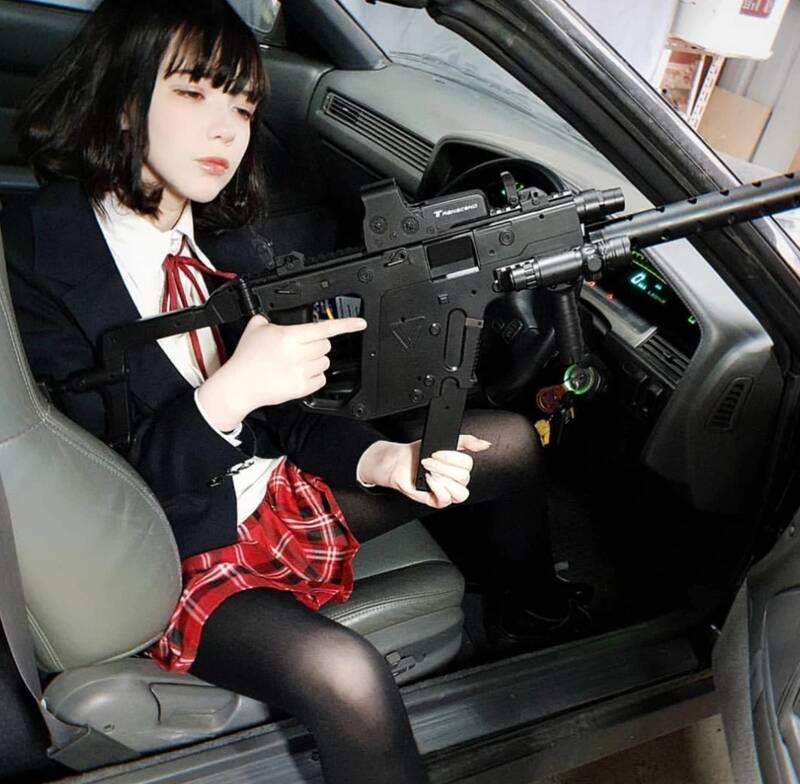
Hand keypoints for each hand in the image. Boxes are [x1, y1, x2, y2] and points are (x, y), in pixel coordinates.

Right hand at [198, 315, 366, 431]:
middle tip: (301, 348)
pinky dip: (313, 377)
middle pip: (326, 345)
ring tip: (296, 363)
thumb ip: (270, 318)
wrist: (239, 385)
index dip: (346, 325)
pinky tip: (298, 374)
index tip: (361, 323)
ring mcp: (301, 372)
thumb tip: (276, 313)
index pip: (324, 328)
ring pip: (325, 362)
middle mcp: (298, 353)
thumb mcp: (256, 328)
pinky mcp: (302, 388)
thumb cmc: (246, 358)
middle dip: (317, 345)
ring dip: (315, 361)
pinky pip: (320, 379)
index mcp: (289, 336)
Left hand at [357, 434, 492, 507]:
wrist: (400, 463)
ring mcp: (448, 491)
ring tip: (429, 472)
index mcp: (460, 466)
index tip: (437, 453)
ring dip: (442, 479)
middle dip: (443, 467)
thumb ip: (466, 441)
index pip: (468, 464)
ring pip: (460, 491)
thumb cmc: (419, 453)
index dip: (452, 458)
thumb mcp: (443, 440)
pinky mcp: (438, 501)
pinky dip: (437, 488)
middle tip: (428, 461)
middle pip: (464, 477)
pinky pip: (446, 499)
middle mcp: (457, 480)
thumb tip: (484, 444)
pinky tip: (428, 481)